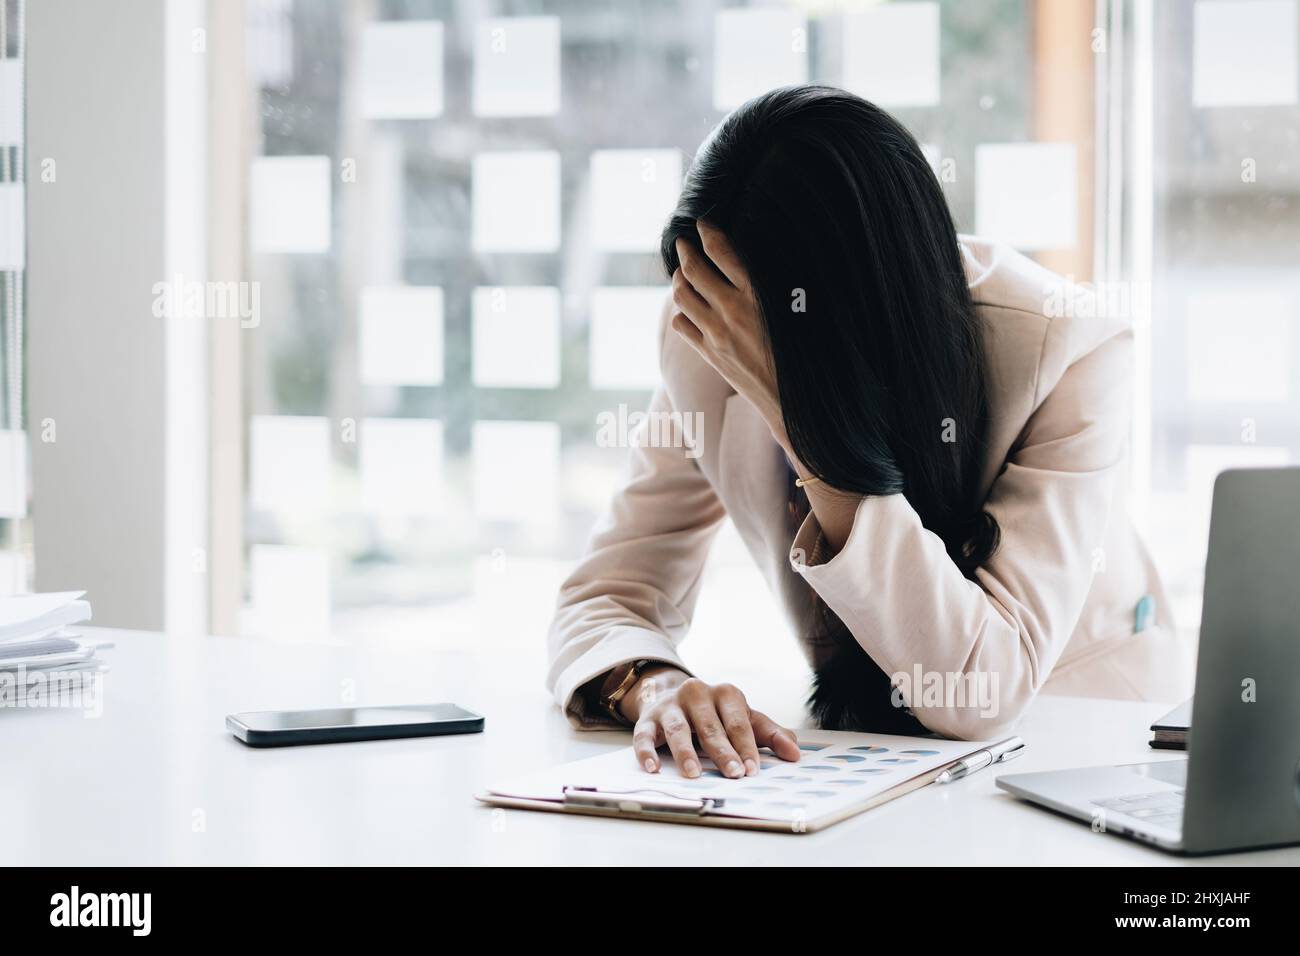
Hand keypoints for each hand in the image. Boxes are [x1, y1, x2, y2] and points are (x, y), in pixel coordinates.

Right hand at [624, 670, 800, 777]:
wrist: (675, 696)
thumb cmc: (716, 714)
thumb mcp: (744, 719)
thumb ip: (769, 734)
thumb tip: (795, 752)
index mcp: (725, 694)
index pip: (738, 723)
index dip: (746, 747)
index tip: (752, 770)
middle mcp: (697, 694)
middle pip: (711, 727)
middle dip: (723, 752)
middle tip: (733, 774)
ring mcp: (671, 705)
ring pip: (678, 729)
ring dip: (686, 753)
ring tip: (694, 774)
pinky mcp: (648, 719)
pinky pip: (644, 735)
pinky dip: (647, 751)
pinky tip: (653, 768)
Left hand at [671, 222, 786, 446]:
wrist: (794, 401)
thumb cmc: (807, 353)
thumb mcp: (801, 309)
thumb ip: (778, 284)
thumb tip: (765, 260)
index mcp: (756, 294)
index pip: (721, 251)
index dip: (708, 233)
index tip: (703, 224)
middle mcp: (731, 311)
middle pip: (693, 271)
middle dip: (684, 251)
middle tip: (682, 241)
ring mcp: (716, 334)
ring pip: (682, 297)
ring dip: (678, 280)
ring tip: (681, 272)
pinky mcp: (711, 354)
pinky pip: (683, 326)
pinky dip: (681, 312)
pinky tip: (687, 308)